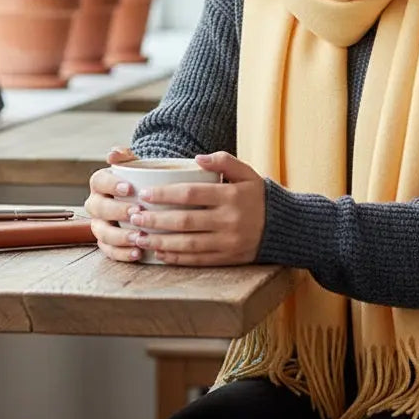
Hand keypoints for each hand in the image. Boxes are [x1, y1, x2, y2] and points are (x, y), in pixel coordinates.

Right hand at [84, 145, 142, 262]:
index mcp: (100, 183)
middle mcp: (96, 204)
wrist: (145, 194)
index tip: (129, 188)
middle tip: (137, 212)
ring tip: (139, 237)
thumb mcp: (136, 163)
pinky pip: (109, 251)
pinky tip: (138, 253)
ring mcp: (99, 224)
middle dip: (117, 211)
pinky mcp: (106, 242)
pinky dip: (122, 253)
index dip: (112, 185)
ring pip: (102, 233)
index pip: (99, 181)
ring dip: (120, 236)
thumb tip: (114, 153)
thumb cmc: (140, 178)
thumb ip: (126, 156)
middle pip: (99, 209)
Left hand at [124, 152, 265, 266]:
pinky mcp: (227, 259)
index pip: (192, 194)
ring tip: (138, 237)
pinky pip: (197, 260)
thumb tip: (197, 158)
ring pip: (187, 243)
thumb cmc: (260, 196)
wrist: (285, 227)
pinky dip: (175, 257)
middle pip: (185, 221)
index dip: (165, 194)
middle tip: (133, 217)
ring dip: (159, 242)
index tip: (144, 194)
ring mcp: (227, 242)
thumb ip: (224, 161)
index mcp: (231, 196)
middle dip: (155, 219)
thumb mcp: (247, 173)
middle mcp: (229, 220)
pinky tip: (159, 253)